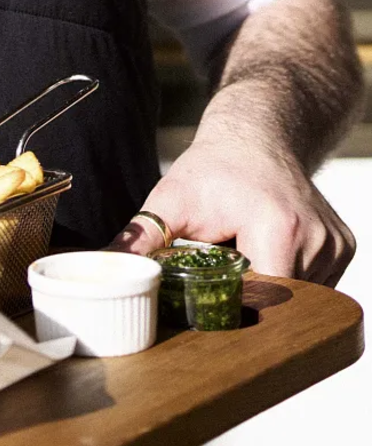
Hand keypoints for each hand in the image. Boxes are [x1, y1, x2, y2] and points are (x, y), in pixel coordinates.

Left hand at [108, 139, 354, 287]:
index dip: (229, 310)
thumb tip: (102, 267)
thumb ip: (139, 238)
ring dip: (266, 294)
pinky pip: (312, 288)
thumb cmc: (213, 167)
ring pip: (297, 300)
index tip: (202, 308)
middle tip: (214, 292)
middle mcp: (317, 240)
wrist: (258, 135)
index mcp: (278, 228)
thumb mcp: (170, 200)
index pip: (260, 299)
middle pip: (279, 304)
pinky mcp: (342, 250)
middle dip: (244, 305)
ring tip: (238, 267)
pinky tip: (260, 259)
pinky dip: (284, 283)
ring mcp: (335, 247)